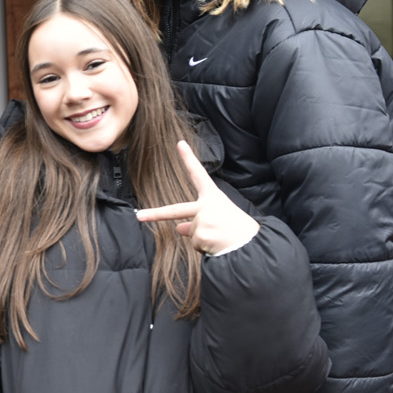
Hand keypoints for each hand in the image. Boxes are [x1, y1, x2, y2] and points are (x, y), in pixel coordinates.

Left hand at [135, 141, 259, 254]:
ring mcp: (201, 220)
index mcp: (214, 197)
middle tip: (139, 215)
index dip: (189, 159)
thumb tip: (177, 228)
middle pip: (175, 210)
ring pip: (191, 234)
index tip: (180, 144)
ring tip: (222, 239)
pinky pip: (196, 245)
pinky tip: (219, 245)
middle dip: (154, 214)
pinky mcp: (199, 235)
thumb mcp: (221, 218)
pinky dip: (205, 249)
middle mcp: (206, 206)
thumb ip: (199, 219)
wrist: (252, 245)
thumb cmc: (240, 230)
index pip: (199, 175)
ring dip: (204, 240)